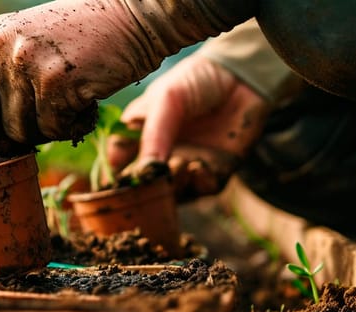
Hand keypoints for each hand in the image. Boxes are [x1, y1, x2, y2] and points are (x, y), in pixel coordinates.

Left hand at [0, 0, 253, 156]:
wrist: (136, 15)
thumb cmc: (86, 35)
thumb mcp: (29, 40)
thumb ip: (2, 72)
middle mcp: (0, 51)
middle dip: (6, 141)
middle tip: (29, 144)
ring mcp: (25, 66)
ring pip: (20, 132)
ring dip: (47, 131)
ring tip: (70, 107)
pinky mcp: (55, 84)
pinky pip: (53, 130)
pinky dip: (73, 127)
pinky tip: (87, 106)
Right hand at [108, 55, 269, 199]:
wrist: (241, 76)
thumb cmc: (195, 80)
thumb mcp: (167, 99)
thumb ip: (154, 133)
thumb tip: (146, 169)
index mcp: (139, 133)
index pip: (117, 160)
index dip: (114, 173)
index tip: (115, 181)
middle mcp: (160, 153)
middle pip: (143, 183)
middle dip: (146, 185)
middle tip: (154, 174)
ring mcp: (186, 162)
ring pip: (172, 191)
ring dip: (173, 185)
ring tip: (180, 163)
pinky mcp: (214, 169)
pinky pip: (202, 189)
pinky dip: (198, 183)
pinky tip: (199, 167)